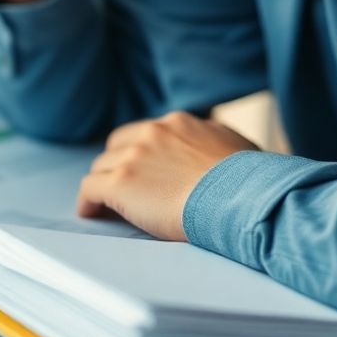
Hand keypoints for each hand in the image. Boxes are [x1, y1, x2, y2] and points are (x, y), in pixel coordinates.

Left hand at [76, 111, 257, 239]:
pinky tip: (90, 213)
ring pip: (101, 167)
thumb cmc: (248, 181)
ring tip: (105, 205)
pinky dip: (88, 202)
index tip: (139, 170)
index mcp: (178, 123)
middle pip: (116, 146)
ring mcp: (133, 157)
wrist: (240, 197)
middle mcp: (152, 133)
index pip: (144, 133)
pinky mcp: (121, 183)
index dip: (137, 153)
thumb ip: (218, 141)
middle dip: (115, 165)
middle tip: (120, 187)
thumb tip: (222, 148)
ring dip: (103, 185)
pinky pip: (89, 189)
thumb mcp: (238, 146)